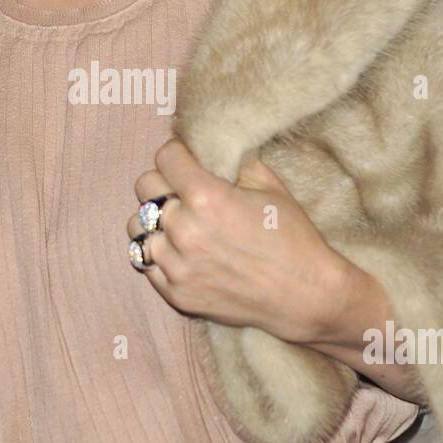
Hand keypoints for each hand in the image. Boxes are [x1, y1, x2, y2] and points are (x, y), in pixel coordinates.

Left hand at [127, 137, 345, 342]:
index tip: (186, 159)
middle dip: (164, 182)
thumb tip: (213, 147)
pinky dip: (159, 252)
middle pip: (145, 187)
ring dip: (156, 220)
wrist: (305, 295)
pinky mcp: (175, 293)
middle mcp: (184, 230)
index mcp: (207, 197)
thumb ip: (235, 162)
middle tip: (183, 190)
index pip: (165, 157)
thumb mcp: (270, 187)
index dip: (177, 153)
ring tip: (178, 222)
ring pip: (137, 226)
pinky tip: (180, 250)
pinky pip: (145, 261)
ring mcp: (177, 265)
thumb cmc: (292, 238)